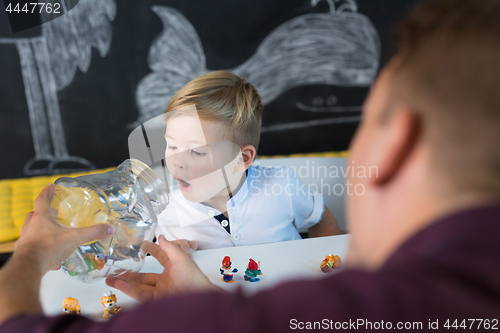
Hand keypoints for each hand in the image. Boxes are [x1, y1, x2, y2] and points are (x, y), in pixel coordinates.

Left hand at [14, 184, 114, 274]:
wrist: (29, 267)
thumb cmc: (48, 248)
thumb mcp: (75, 238)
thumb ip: (92, 232)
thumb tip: (108, 228)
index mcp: (41, 218)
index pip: (42, 199)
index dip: (47, 192)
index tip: (50, 186)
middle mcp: (30, 226)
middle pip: (35, 214)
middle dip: (44, 213)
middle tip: (53, 213)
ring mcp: (25, 239)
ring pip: (32, 230)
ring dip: (41, 231)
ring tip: (54, 236)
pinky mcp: (24, 253)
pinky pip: (33, 248)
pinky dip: (42, 250)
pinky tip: (53, 259)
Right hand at [105, 235, 221, 301]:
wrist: (199, 302)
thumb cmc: (194, 279)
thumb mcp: (182, 258)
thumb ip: (170, 248)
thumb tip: (161, 236)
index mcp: (176, 268)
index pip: (162, 257)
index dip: (153, 250)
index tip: (142, 244)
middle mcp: (168, 280)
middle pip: (146, 276)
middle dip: (131, 272)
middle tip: (118, 267)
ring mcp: (162, 291)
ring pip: (140, 286)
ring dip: (125, 282)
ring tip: (110, 279)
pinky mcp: (157, 301)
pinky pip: (140, 295)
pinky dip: (128, 290)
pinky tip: (118, 285)